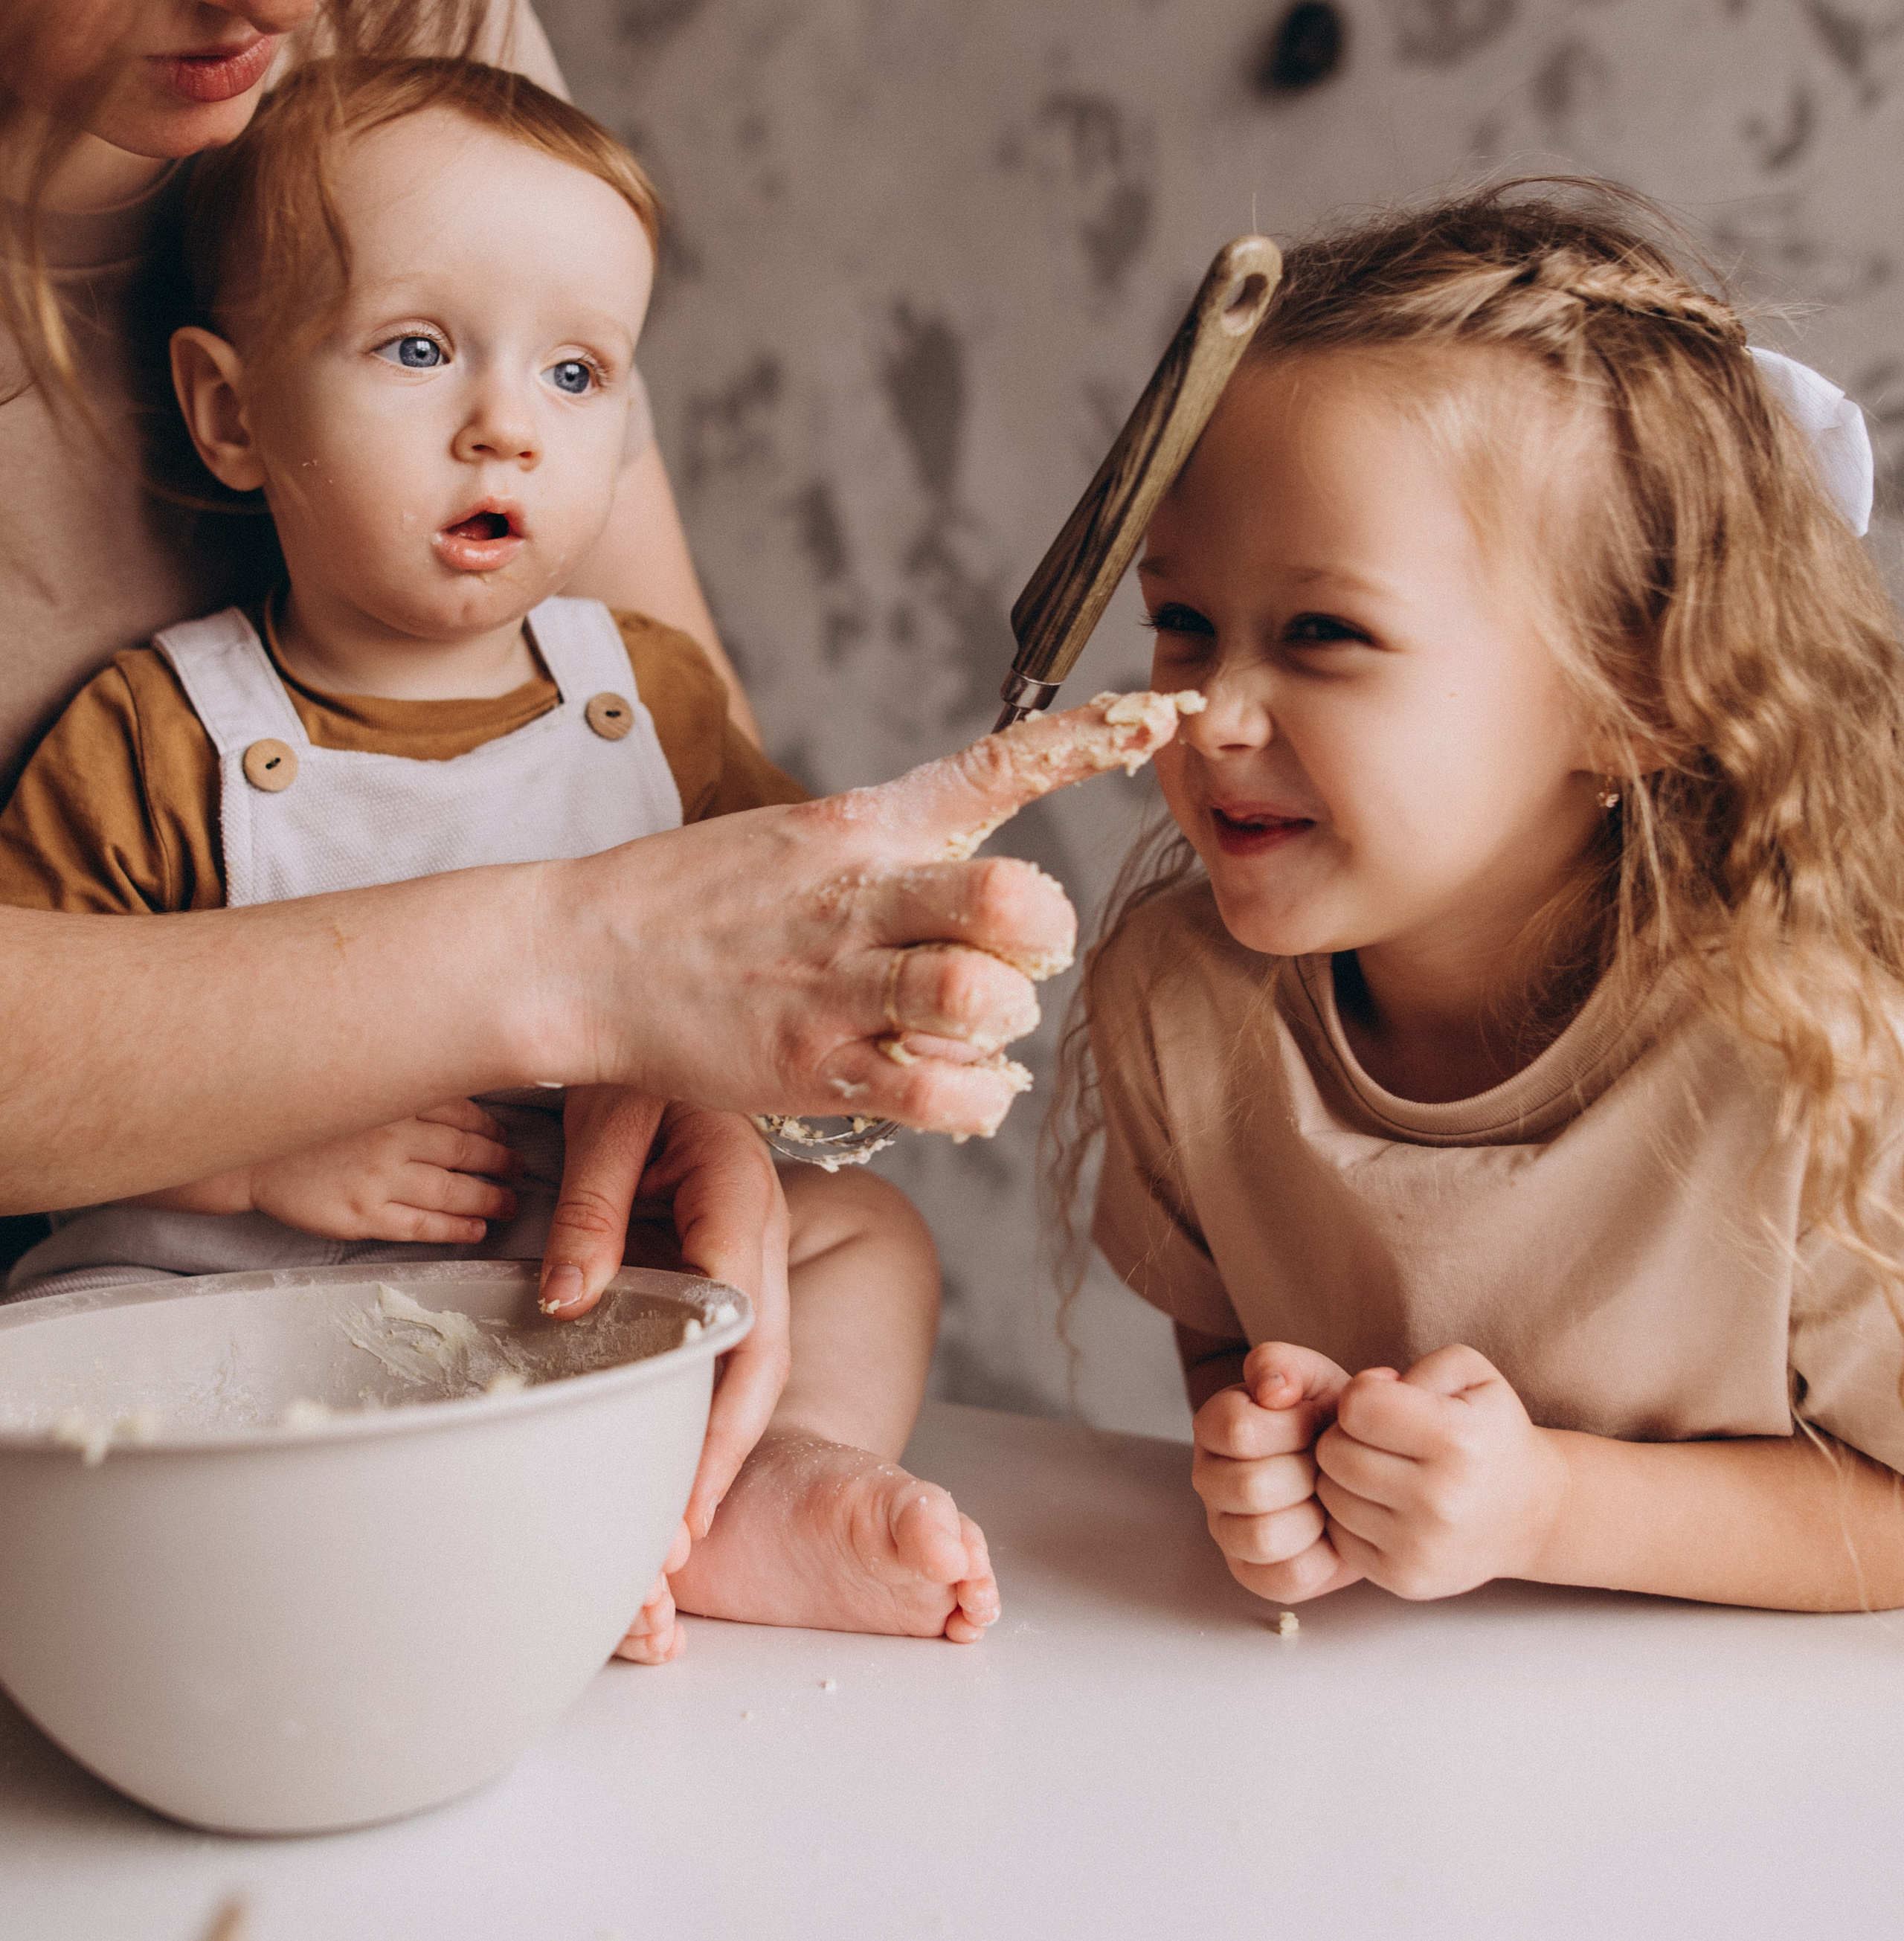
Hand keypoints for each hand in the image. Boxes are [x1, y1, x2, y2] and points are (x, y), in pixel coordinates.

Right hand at [128, 1100, 519, 1242]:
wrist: (242, 1151)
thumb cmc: (301, 1115)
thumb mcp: (357, 1082)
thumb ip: (401, 1082)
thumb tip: (455, 1068)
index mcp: (395, 1099)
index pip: (465, 1113)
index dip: (494, 1128)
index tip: (509, 1136)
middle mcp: (394, 1136)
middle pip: (468, 1152)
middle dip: (501, 1163)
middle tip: (519, 1169)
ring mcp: (379, 1178)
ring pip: (453, 1190)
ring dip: (490, 1197)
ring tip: (508, 1202)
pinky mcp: (361, 1215)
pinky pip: (422, 1224)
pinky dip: (456, 1226)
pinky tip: (476, 1228)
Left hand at [538, 1094, 789, 1540]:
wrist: (653, 1009)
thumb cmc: (630, 1058)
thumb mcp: (605, 1118)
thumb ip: (591, 1207)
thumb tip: (569, 1302)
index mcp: (740, 1191)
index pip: (742, 1317)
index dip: (719, 1411)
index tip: (684, 1485)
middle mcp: (762, 1229)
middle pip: (763, 1358)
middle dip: (727, 1454)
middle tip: (680, 1540)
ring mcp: (754, 1246)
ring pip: (755, 1358)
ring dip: (720, 1441)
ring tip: (677, 1523)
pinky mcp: (730, 1256)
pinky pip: (732, 1340)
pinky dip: (709, 1403)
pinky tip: (674, 1452)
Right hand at [553, 694, 1189, 1138]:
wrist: (576, 956)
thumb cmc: (690, 900)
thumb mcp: (793, 835)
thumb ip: (889, 846)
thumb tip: (983, 881)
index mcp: (863, 824)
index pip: (993, 766)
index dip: (1086, 743)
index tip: (1156, 721)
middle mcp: (861, 895)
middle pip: (1013, 898)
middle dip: (1042, 933)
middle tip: (1017, 954)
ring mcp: (837, 984)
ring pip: (982, 998)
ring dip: (1001, 1020)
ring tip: (966, 1026)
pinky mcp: (814, 1065)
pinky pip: (939, 1090)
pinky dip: (972, 1098)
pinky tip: (949, 1084)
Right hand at [1192, 1341, 1362, 1604]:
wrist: (1357, 1465)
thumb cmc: (1328, 1421)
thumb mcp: (1313, 1377)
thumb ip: (1285, 1365)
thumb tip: (1271, 1390)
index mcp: (1213, 1426)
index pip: (1239, 1430)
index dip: (1294, 1427)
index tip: (1318, 1421)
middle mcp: (1208, 1479)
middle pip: (1250, 1487)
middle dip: (1307, 1474)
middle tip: (1328, 1465)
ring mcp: (1226, 1530)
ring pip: (1262, 1537)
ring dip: (1311, 1516)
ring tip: (1328, 1498)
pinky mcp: (1253, 1573)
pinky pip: (1284, 1577)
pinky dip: (1319, 1557)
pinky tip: (1328, 1531)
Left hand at [1314, 1345, 1569, 1599]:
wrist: (1532, 1513)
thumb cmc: (1489, 1433)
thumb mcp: (1472, 1375)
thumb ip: (1420, 1368)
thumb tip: (1370, 1392)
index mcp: (1458, 1440)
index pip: (1359, 1406)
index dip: (1362, 1395)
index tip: (1386, 1403)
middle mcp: (1441, 1500)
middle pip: (1334, 1453)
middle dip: (1347, 1436)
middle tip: (1379, 1440)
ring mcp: (1422, 1547)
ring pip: (1329, 1495)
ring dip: (1344, 1478)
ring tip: (1382, 1471)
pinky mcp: (1406, 1580)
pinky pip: (1338, 1536)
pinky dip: (1350, 1518)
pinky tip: (1383, 1507)